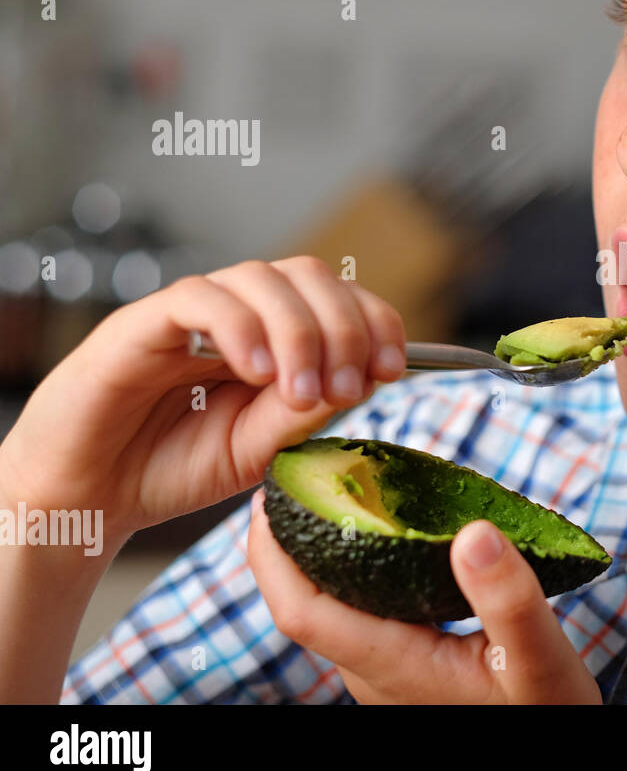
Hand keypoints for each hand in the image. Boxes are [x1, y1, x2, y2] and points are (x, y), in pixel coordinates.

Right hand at [0, 256, 407, 543]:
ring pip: (262, 279)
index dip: (376, 321)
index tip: (392, 367)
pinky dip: (240, 327)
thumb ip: (307, 412)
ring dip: (299, 332)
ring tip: (299, 394)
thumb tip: (364, 380)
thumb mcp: (262, 447)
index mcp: (279, 337)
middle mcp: (242, 314)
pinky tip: (255, 372)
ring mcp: (193, 313)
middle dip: (345, 327)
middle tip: (350, 388)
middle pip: (310, 276)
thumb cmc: (176, 465)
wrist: (92, 494)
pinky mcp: (143, 322)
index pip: (341, 299)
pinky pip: (199, 298)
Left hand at [247, 490, 602, 703]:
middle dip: (290, 540)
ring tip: (338, 493)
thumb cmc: (550, 709)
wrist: (558, 741)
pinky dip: (358, 565)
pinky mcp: (406, 667)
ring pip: (333, 607)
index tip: (268, 497)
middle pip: (306, 605)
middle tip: (298, 476)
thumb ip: (509, 599)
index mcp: (394, 666)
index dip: (271, 555)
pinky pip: (362, 610)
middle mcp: (376, 674)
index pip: (300, 612)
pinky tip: (384, 533)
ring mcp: (388, 673)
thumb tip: (473, 534)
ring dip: (324, 550)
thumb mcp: (541, 658)